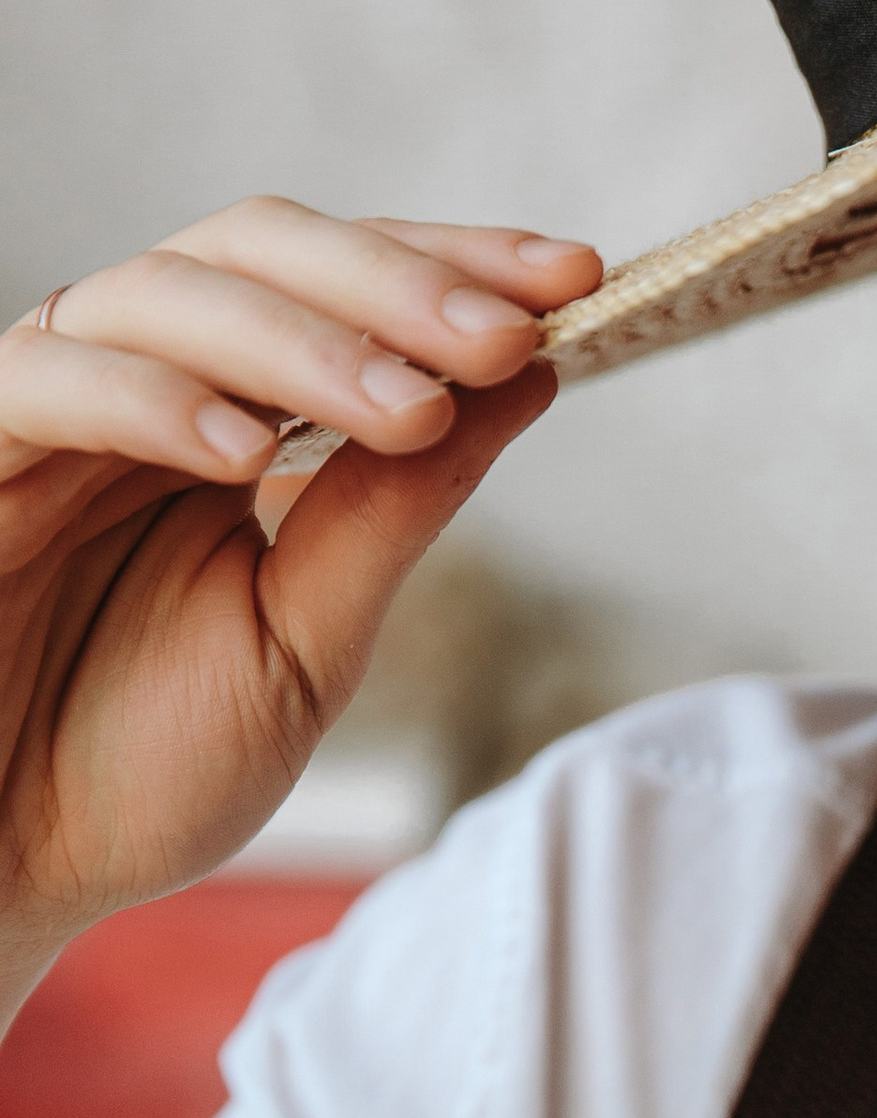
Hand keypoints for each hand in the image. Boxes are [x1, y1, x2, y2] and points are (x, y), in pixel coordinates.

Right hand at [0, 198, 598, 1000]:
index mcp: (227, 417)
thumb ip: (395, 510)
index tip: (578, 278)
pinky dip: (155, 402)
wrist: (5, 866)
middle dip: (397, 287)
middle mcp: (139, 384)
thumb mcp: (306, 644)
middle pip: (259, 252)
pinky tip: (249, 452)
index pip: (341, 291)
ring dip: (305, 343)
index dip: (454, 268)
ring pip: (166, 295)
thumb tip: (527, 379)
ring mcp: (48, 407)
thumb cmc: (137, 769)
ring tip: (412, 407)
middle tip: (513, 331)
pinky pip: (50, 383)